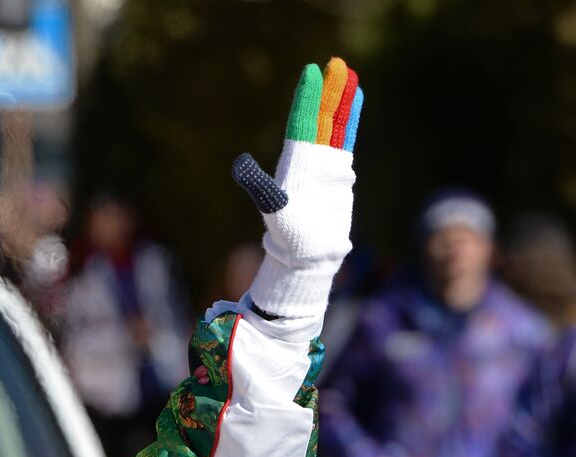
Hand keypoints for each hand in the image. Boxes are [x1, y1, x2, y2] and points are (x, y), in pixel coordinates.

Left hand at [231, 58, 362, 317]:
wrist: (308, 256)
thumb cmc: (289, 237)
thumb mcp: (273, 209)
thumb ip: (259, 185)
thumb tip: (240, 163)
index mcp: (292, 162)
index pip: (301, 122)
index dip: (307, 98)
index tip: (311, 73)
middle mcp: (307, 158)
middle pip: (320, 117)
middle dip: (327, 91)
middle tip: (336, 63)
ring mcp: (324, 164)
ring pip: (335, 124)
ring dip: (341, 100)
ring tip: (350, 74)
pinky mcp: (339, 172)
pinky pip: (346, 139)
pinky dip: (351, 119)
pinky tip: (355, 101)